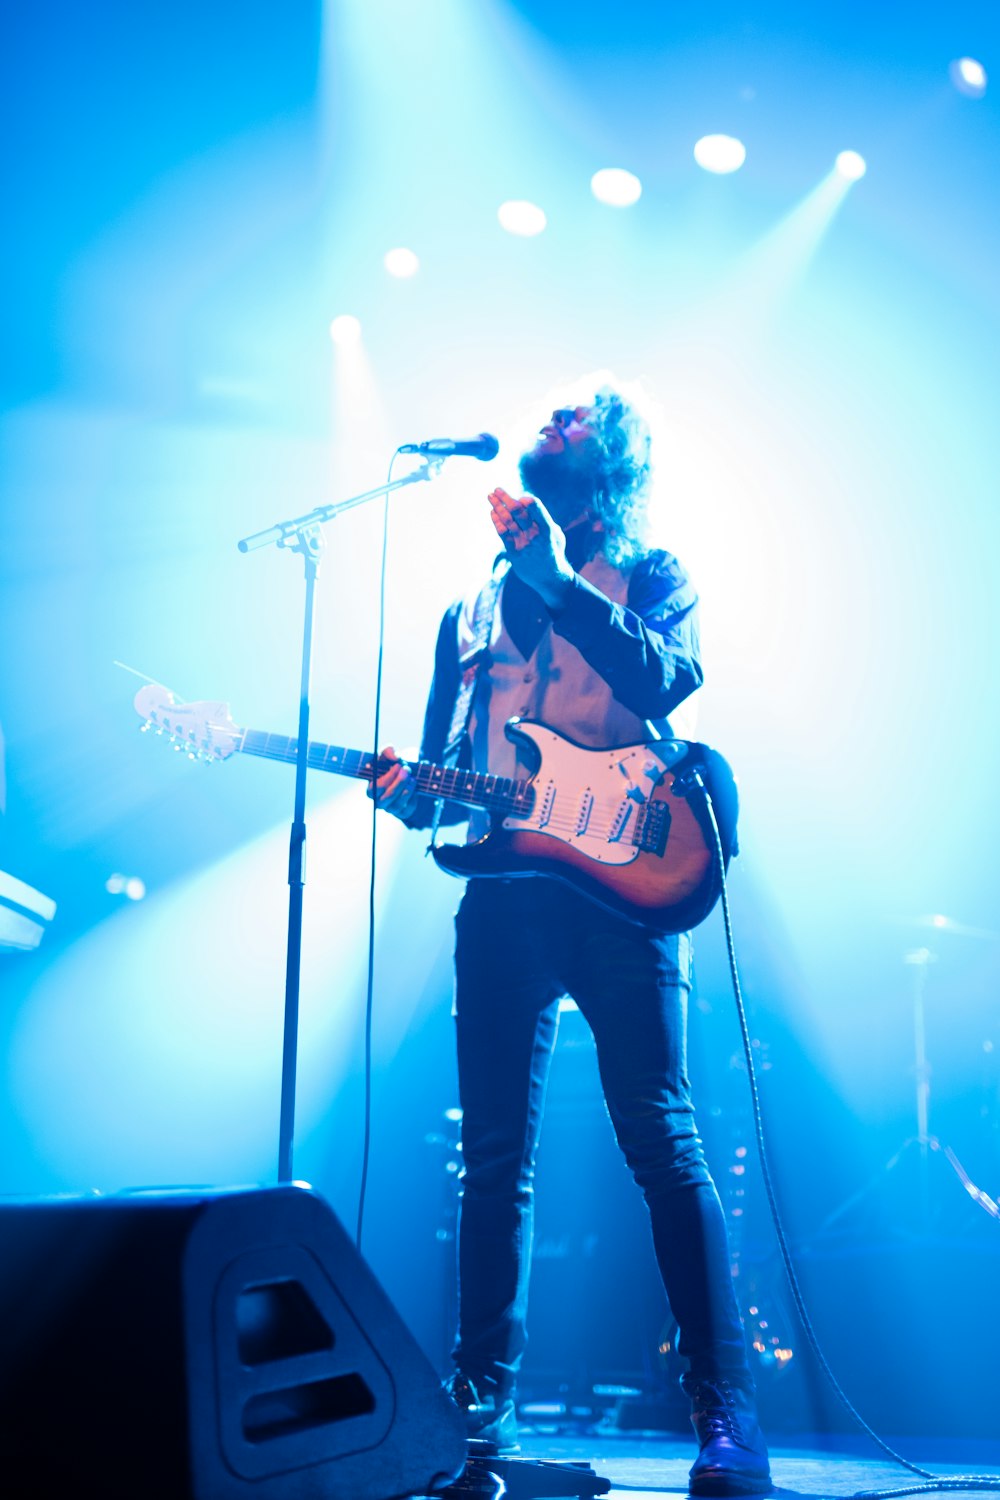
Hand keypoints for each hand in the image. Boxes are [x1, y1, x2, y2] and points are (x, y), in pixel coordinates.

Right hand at [369, 745, 416, 820]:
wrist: (406, 774)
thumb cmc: (393, 765)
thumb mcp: (388, 755)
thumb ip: (388, 751)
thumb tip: (396, 757)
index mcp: (371, 790)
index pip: (376, 788)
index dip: (388, 777)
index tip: (398, 765)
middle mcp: (379, 802)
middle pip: (388, 796)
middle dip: (400, 781)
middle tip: (407, 769)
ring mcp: (391, 809)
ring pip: (399, 803)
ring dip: (408, 788)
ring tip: (412, 778)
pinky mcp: (403, 813)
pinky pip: (409, 808)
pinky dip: (414, 796)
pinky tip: (414, 787)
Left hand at [488, 488, 574, 608]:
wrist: (550, 578)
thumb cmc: (553, 551)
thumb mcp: (556, 534)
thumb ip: (544, 519)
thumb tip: (530, 505)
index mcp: (547, 528)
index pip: (536, 507)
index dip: (526, 500)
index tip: (521, 498)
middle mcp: (535, 535)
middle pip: (518, 511)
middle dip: (506, 498)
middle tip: (497, 489)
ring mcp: (523, 544)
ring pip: (507, 521)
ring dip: (497, 506)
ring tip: (490, 496)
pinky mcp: (513, 552)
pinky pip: (503, 533)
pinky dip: (497, 521)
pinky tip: (492, 512)